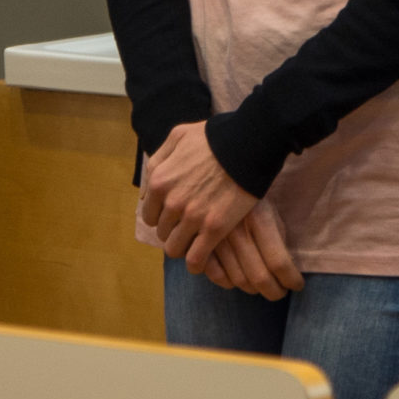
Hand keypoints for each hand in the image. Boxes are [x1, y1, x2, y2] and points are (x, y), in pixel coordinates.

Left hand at [138, 120, 258, 278]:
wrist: (249, 144)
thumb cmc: (215, 137)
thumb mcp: (178, 136)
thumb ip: (160, 159)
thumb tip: (152, 184)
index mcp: (159, 181)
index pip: (149, 214)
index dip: (162, 216)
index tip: (175, 215)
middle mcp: (171, 202)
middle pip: (162, 232)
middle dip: (174, 230)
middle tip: (189, 226)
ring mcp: (192, 217)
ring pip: (175, 248)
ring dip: (184, 247)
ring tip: (196, 241)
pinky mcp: (214, 229)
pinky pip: (196, 259)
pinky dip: (197, 263)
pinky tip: (203, 258)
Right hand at [201, 203, 304, 299]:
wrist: (217, 174)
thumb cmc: (249, 194)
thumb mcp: (270, 209)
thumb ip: (278, 238)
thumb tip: (285, 269)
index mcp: (260, 219)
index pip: (280, 263)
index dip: (292, 280)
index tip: (297, 285)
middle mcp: (238, 231)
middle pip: (260, 277)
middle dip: (275, 291)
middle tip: (280, 292)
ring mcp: (216, 239)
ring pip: (238, 281)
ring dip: (254, 289)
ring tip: (262, 285)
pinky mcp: (199, 242)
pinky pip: (215, 275)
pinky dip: (229, 283)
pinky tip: (237, 279)